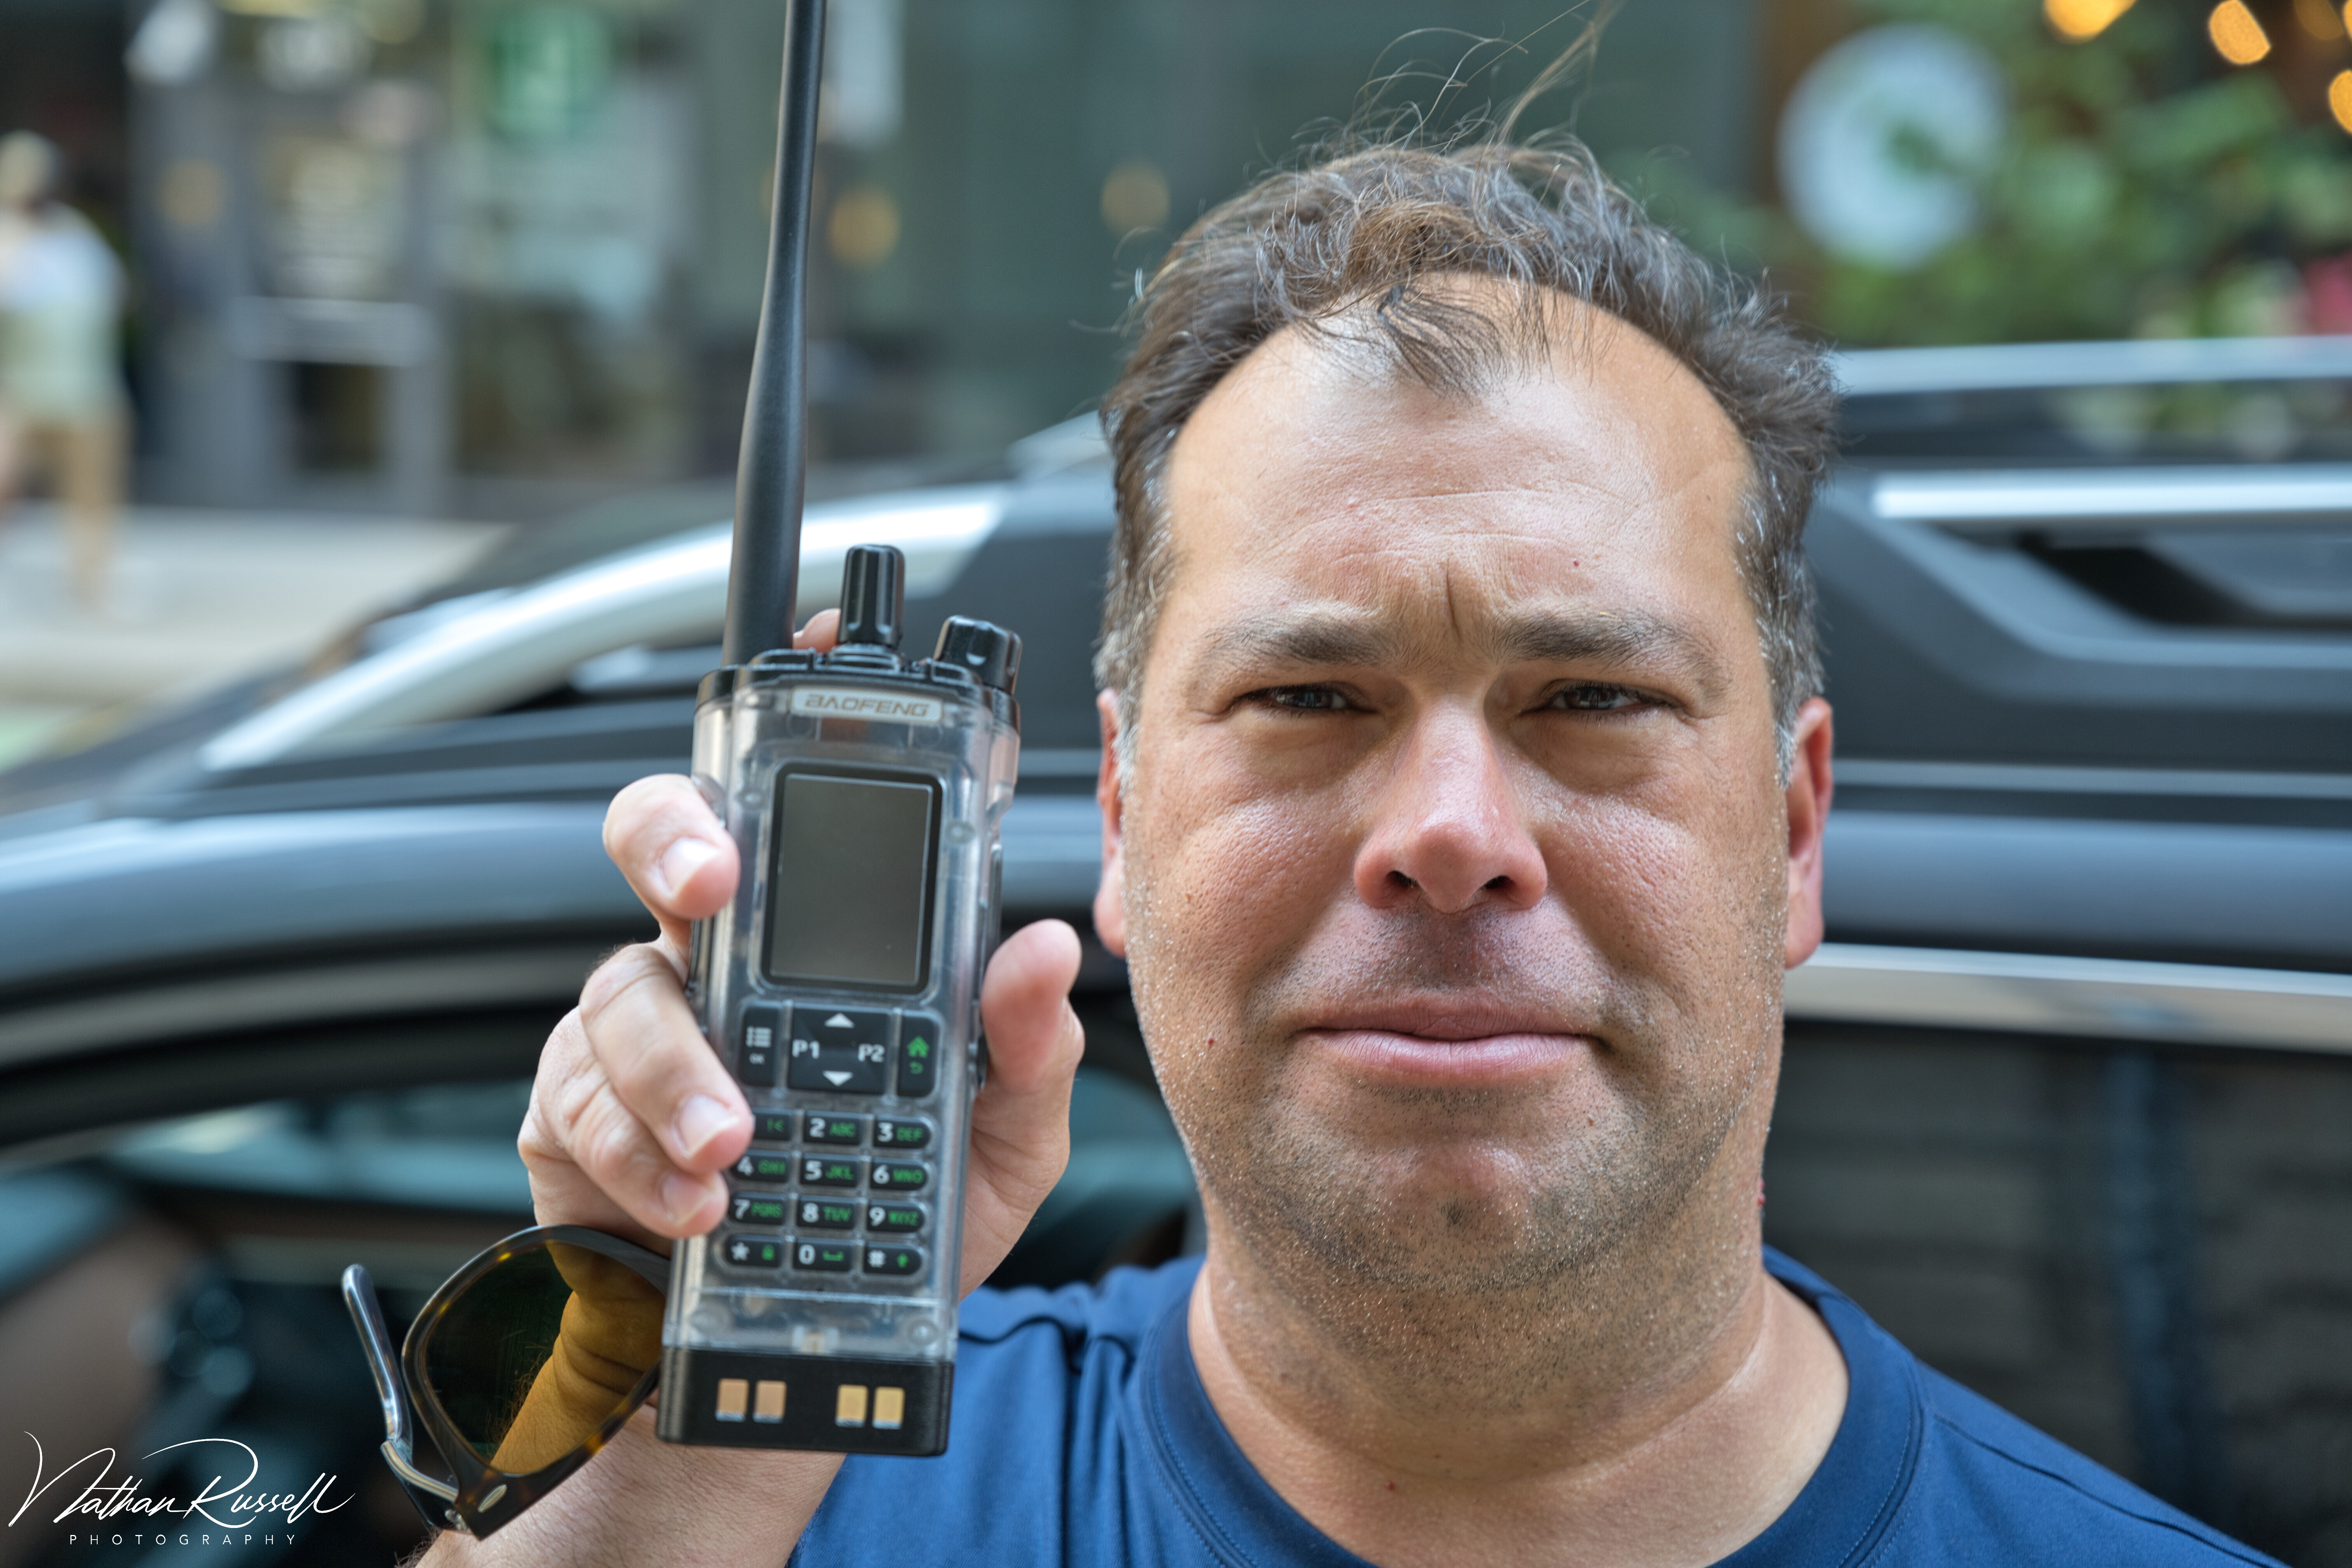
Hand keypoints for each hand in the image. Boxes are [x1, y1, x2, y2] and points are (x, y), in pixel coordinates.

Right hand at [518, 608, 1086, 1296]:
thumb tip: (1039, 949)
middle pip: (662, 843)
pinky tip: (695, 1200)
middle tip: (712, 890)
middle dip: (676, 842)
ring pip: (620, 989)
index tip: (821, 656)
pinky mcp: (573, 1120)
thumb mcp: (993, 1148)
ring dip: (678, 1070)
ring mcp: (638, 1040)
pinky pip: (580, 1105)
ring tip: (738, 1147)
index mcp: (817, 952)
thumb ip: (1024, 1053)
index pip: (796, 815)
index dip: (797, 723)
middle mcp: (718, 968)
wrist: (795, 1371)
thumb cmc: (892, 1237)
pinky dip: (642, 1154)